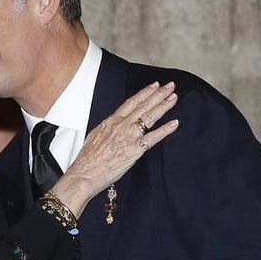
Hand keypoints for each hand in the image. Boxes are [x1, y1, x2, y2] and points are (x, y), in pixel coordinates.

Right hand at [51, 81, 179, 215]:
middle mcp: (122, 126)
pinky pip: (154, 137)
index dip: (144, 93)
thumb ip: (107, 127)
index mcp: (111, 121)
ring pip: (150, 117)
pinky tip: (174, 123)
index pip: (131, 102)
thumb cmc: (87, 159)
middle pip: (144, 106)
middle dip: (159, 94)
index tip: (154, 86)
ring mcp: (130, 137)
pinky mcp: (136, 150)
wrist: (85, 173)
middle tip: (170, 86)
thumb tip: (113, 124)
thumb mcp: (94, 136)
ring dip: (164, 106)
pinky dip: (165, 130)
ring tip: (174, 98)